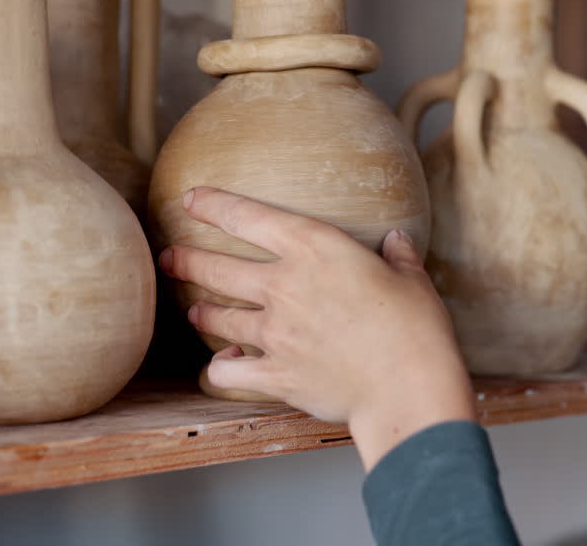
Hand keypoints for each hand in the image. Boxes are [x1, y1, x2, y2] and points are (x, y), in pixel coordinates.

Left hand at [159, 187, 475, 470]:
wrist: (406, 386)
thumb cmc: (415, 328)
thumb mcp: (413, 280)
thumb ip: (398, 256)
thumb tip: (397, 240)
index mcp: (316, 250)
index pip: (248, 217)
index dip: (214, 204)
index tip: (192, 198)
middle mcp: (285, 286)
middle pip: (216, 268)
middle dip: (186, 260)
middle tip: (171, 257)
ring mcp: (274, 333)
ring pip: (216, 317)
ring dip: (202, 311)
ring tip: (196, 310)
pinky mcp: (274, 374)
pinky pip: (227, 371)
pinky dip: (221, 368)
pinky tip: (225, 364)